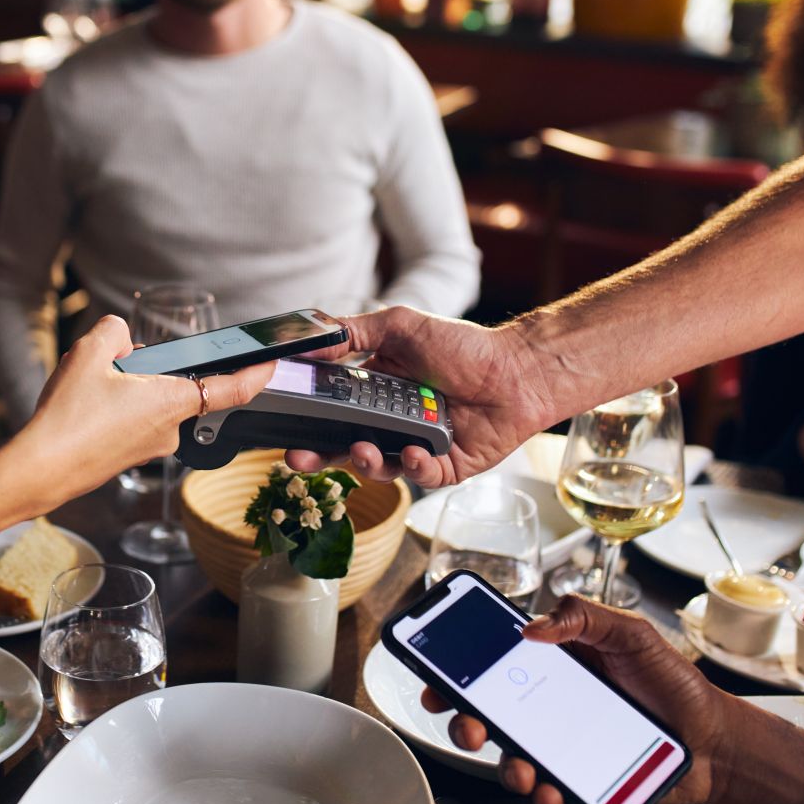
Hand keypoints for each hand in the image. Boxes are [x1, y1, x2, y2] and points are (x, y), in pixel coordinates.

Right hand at [22, 315, 274, 498]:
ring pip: (150, 401)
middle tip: (110, 362)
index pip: (232, 388)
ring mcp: (150, 448)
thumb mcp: (89, 354)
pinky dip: (114, 407)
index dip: (255, 373)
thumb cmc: (68, 418)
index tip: (269, 362)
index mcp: (172, 402)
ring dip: (126, 387)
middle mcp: (169, 430)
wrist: (41, 470)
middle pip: (175, 384)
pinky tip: (84, 407)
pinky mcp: (130, 457)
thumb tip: (121, 337)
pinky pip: (132, 420)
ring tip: (87, 388)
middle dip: (147, 366)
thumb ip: (114, 332)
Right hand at [285, 306, 556, 487]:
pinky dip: (415, 467)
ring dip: (366, 462)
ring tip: (363, 449)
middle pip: (346, 447)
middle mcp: (393, 422)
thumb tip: (308, 338)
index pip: (333, 411)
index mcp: (377, 391)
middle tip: (299, 457)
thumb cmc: (464, 346)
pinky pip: (421, 477)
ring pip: (380, 467)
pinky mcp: (446, 468)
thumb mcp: (400, 326)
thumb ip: (353, 331)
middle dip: (319, 456)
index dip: (309, 421)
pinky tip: (417, 452)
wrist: (517, 369)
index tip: (287, 425)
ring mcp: (418, 447)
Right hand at [435, 596, 724, 803]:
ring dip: (506, 766)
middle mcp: (549, 704)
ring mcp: (561, 743)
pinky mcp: (578, 777)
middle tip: (472, 725)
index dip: (459, 670)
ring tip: (524, 770)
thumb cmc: (674, 684)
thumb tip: (532, 627)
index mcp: (555, 665)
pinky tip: (555, 791)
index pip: (495, 663)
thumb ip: (585, 617)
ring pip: (511, 757)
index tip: (439, 677)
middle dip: (466, 722)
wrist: (714, 741)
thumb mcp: (633, 634)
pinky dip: (544, 794)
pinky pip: (548, 789)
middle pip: (489, 713)